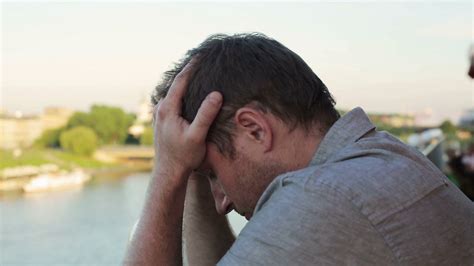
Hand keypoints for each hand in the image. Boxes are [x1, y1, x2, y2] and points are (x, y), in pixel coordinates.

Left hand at [153, 62, 222, 183]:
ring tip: (199, 70)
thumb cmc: (183, 156)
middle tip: (202, 57)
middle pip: (176, 83)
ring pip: (174, 91)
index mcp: (168, 108)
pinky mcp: (163, 120)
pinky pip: (174, 99)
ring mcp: (160, 114)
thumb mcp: (197, 136)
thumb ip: (206, 114)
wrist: (168, 173)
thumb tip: (216, 93)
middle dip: (189, 70)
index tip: (202, 54)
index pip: (181, 80)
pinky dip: (183, 91)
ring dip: (186, 81)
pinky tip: (192, 92)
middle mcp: (161, 108)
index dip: (192, 66)